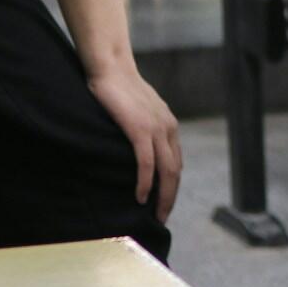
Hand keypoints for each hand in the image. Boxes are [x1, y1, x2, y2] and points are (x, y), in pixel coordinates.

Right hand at [87, 62, 181, 219]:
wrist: (111, 68)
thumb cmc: (119, 89)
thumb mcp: (138, 111)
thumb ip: (143, 129)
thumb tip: (136, 149)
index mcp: (168, 126)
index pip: (175, 163)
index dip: (171, 186)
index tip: (164, 204)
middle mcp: (168, 129)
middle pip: (175, 172)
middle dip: (170, 197)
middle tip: (161, 218)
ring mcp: (156, 129)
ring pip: (165, 171)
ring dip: (161, 196)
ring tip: (154, 214)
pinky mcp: (140, 128)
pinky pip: (146, 163)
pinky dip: (144, 182)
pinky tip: (139, 197)